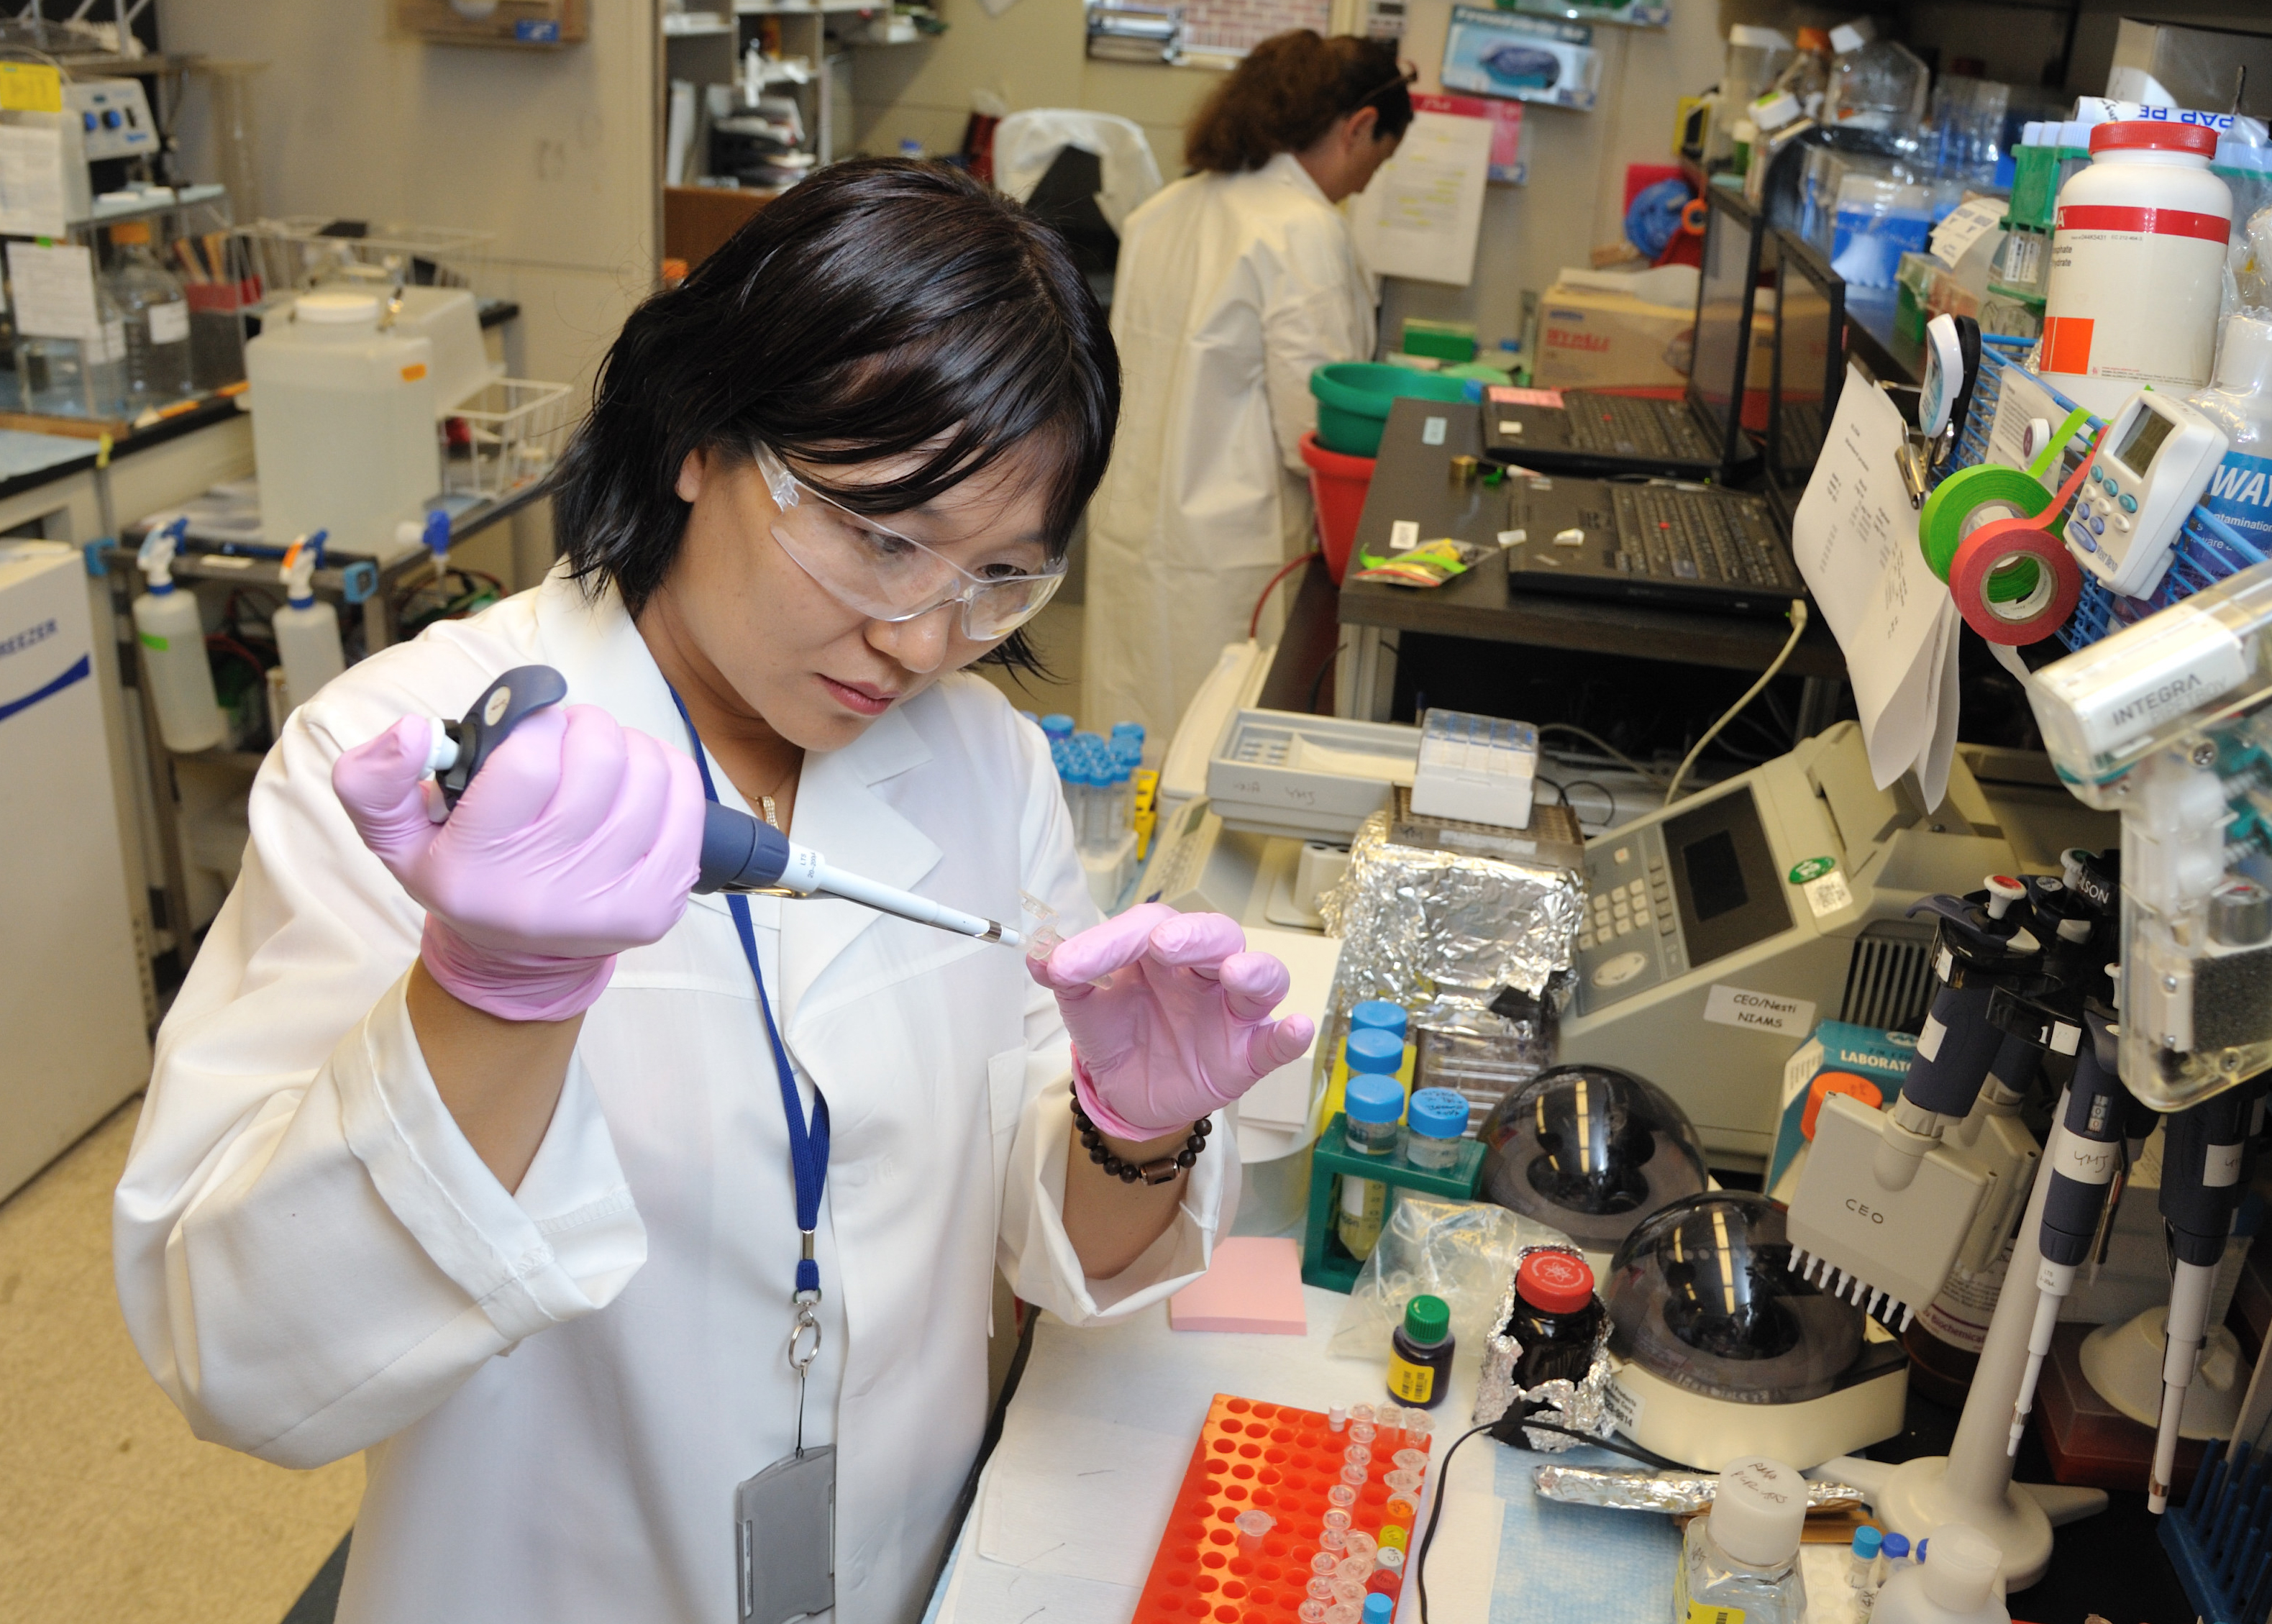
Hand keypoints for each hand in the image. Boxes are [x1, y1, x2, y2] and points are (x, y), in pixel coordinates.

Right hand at [333, 704, 704, 1020]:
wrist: (518, 960)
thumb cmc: (464, 874)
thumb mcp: (395, 834)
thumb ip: (374, 779)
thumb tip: (412, 732)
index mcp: (476, 866)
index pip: (529, 757)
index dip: (535, 723)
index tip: (530, 728)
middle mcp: (544, 889)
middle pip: (597, 758)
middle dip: (584, 727)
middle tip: (567, 738)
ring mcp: (609, 902)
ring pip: (647, 773)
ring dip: (626, 747)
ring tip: (600, 761)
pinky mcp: (658, 904)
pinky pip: (686, 803)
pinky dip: (667, 773)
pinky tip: (638, 780)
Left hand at [1029, 904, 1314, 1140]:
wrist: (1129, 1095)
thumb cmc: (1118, 1035)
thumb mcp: (1086, 1009)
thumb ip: (1068, 979)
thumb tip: (1037, 953)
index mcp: (1163, 951)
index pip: (1147, 928)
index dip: (1109, 941)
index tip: (1065, 966)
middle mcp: (1204, 972)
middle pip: (1215, 936)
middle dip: (1193, 937)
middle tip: (1161, 944)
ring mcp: (1232, 1011)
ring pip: (1261, 977)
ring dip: (1254, 970)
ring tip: (1235, 973)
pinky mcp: (1249, 1054)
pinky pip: (1276, 1042)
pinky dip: (1289, 1035)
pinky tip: (1296, 1028)